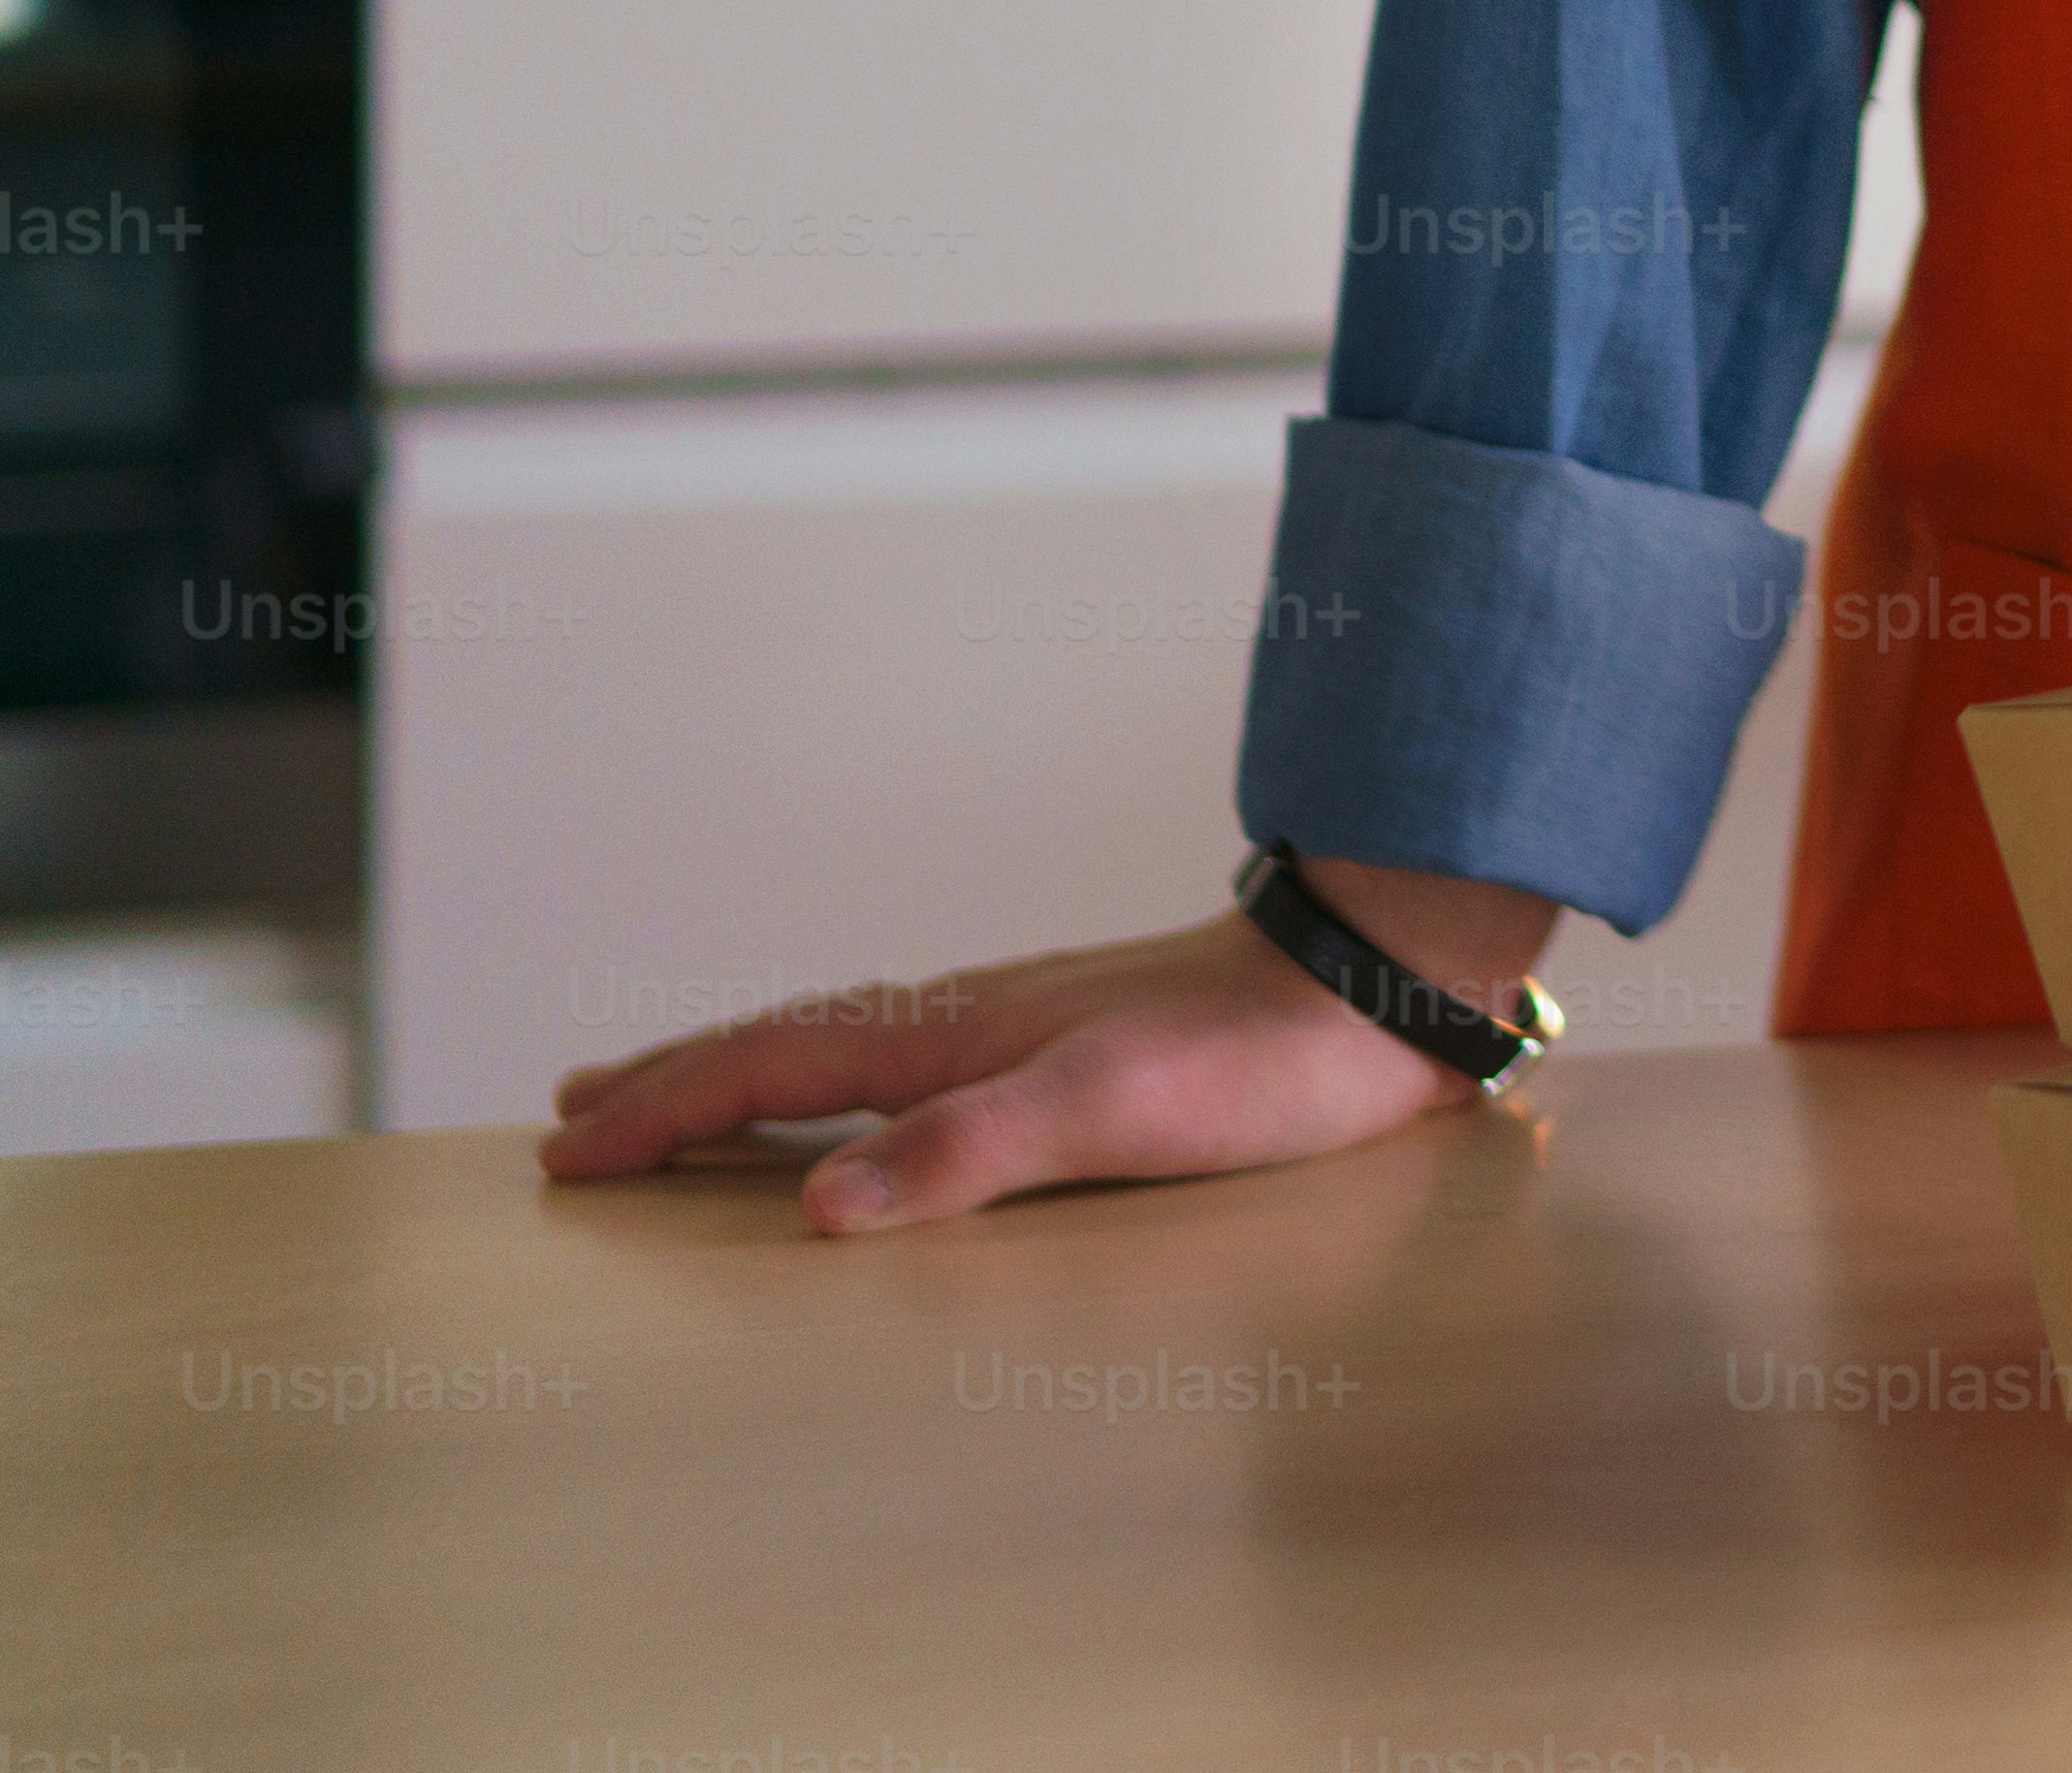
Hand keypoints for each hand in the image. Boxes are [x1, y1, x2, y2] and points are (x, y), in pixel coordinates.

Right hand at [537, 857, 1556, 1233]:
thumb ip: (969, 1153)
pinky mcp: (1078, 1051)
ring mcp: (1023, 1030)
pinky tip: (868, 1109)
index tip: (564, 1147)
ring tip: (681, 1096)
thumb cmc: (1258, 1056)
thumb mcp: (1111, 1111)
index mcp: (957, 1033)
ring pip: (847, 1052)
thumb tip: (814, 1211)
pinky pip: (913, 1069)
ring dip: (752, 1076)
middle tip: (576, 1111)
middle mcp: (973, 1021)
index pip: (769, 1069)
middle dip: (677, 1083)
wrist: (1380, 986)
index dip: (663, 1110)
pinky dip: (846, 1089)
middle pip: (788, 1048)